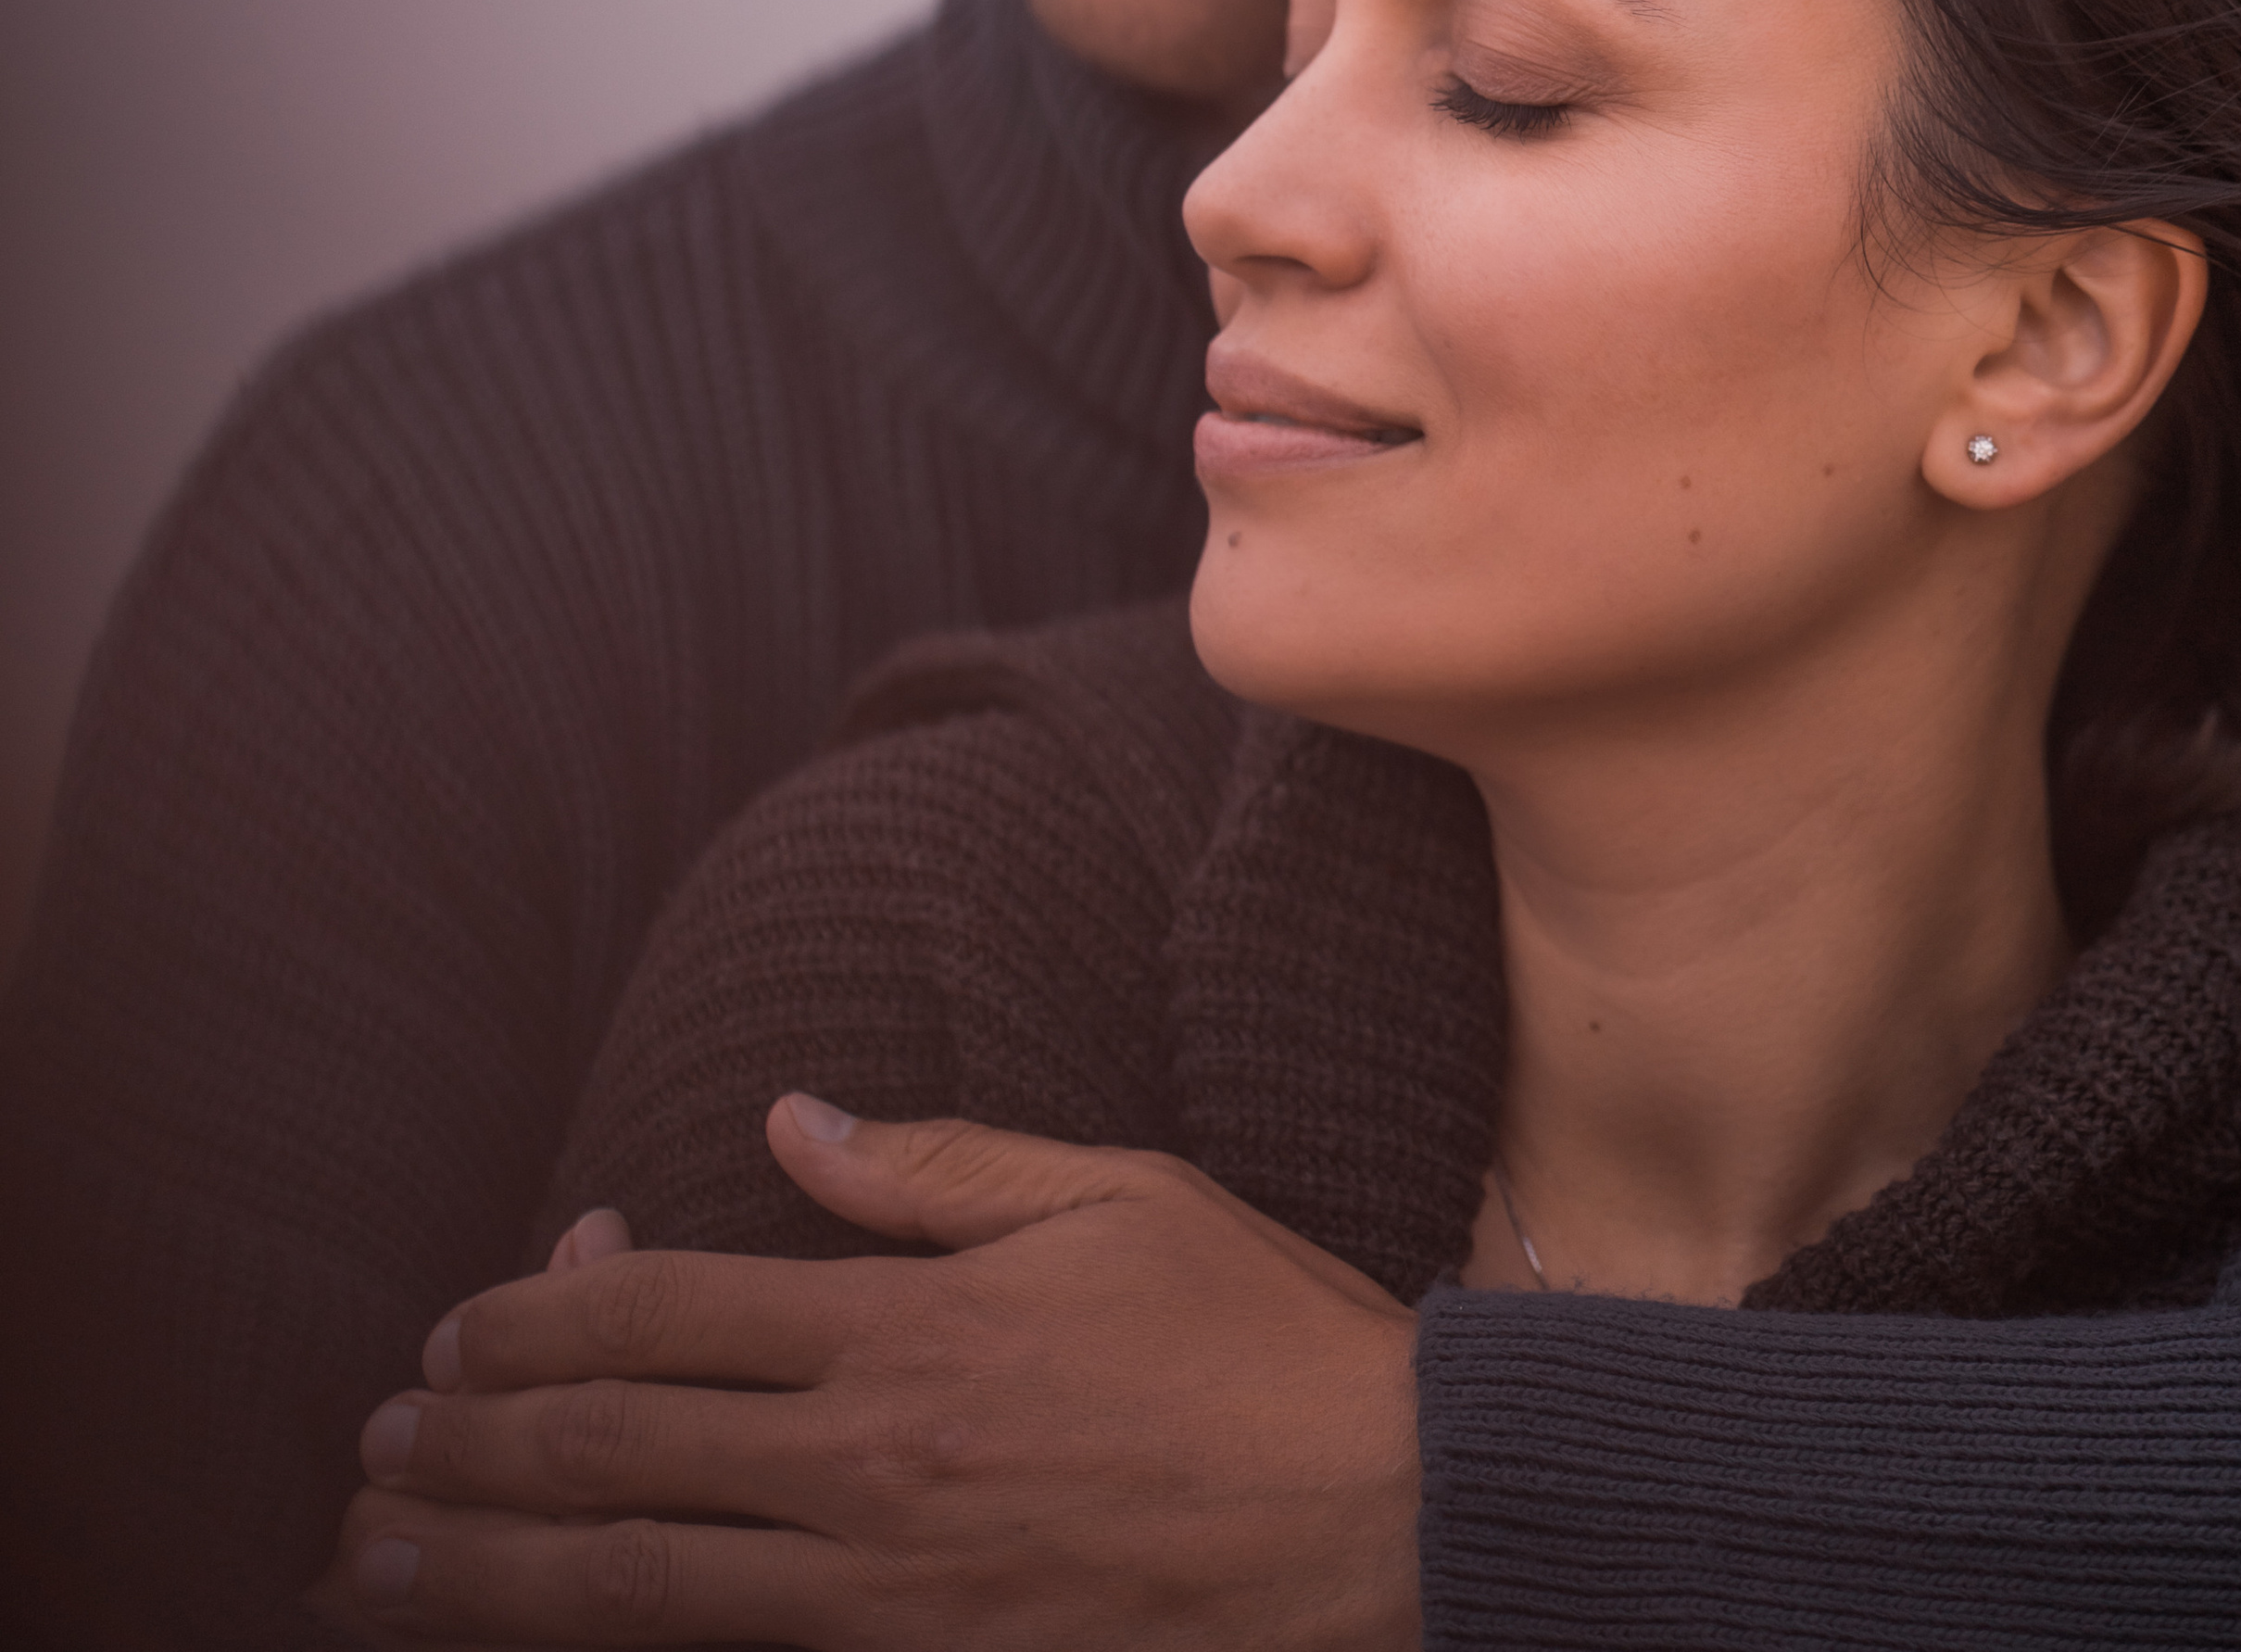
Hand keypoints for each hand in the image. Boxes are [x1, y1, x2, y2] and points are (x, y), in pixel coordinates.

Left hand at [324, 1101, 1422, 1648]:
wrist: (1387, 1516)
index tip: (457, 1324)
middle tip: (369, 1449)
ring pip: (640, 1590)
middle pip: (614, 1460)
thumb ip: (934, 1167)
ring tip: (376, 1564)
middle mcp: (871, 1470)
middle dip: (468, 1451)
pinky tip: (555, 1647)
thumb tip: (786, 1125)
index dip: (539, 1316)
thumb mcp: (1112, 1196)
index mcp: (908, 1332)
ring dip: (489, 1574)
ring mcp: (890, 1598)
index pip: (665, 1315)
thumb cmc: (1258, 1340)